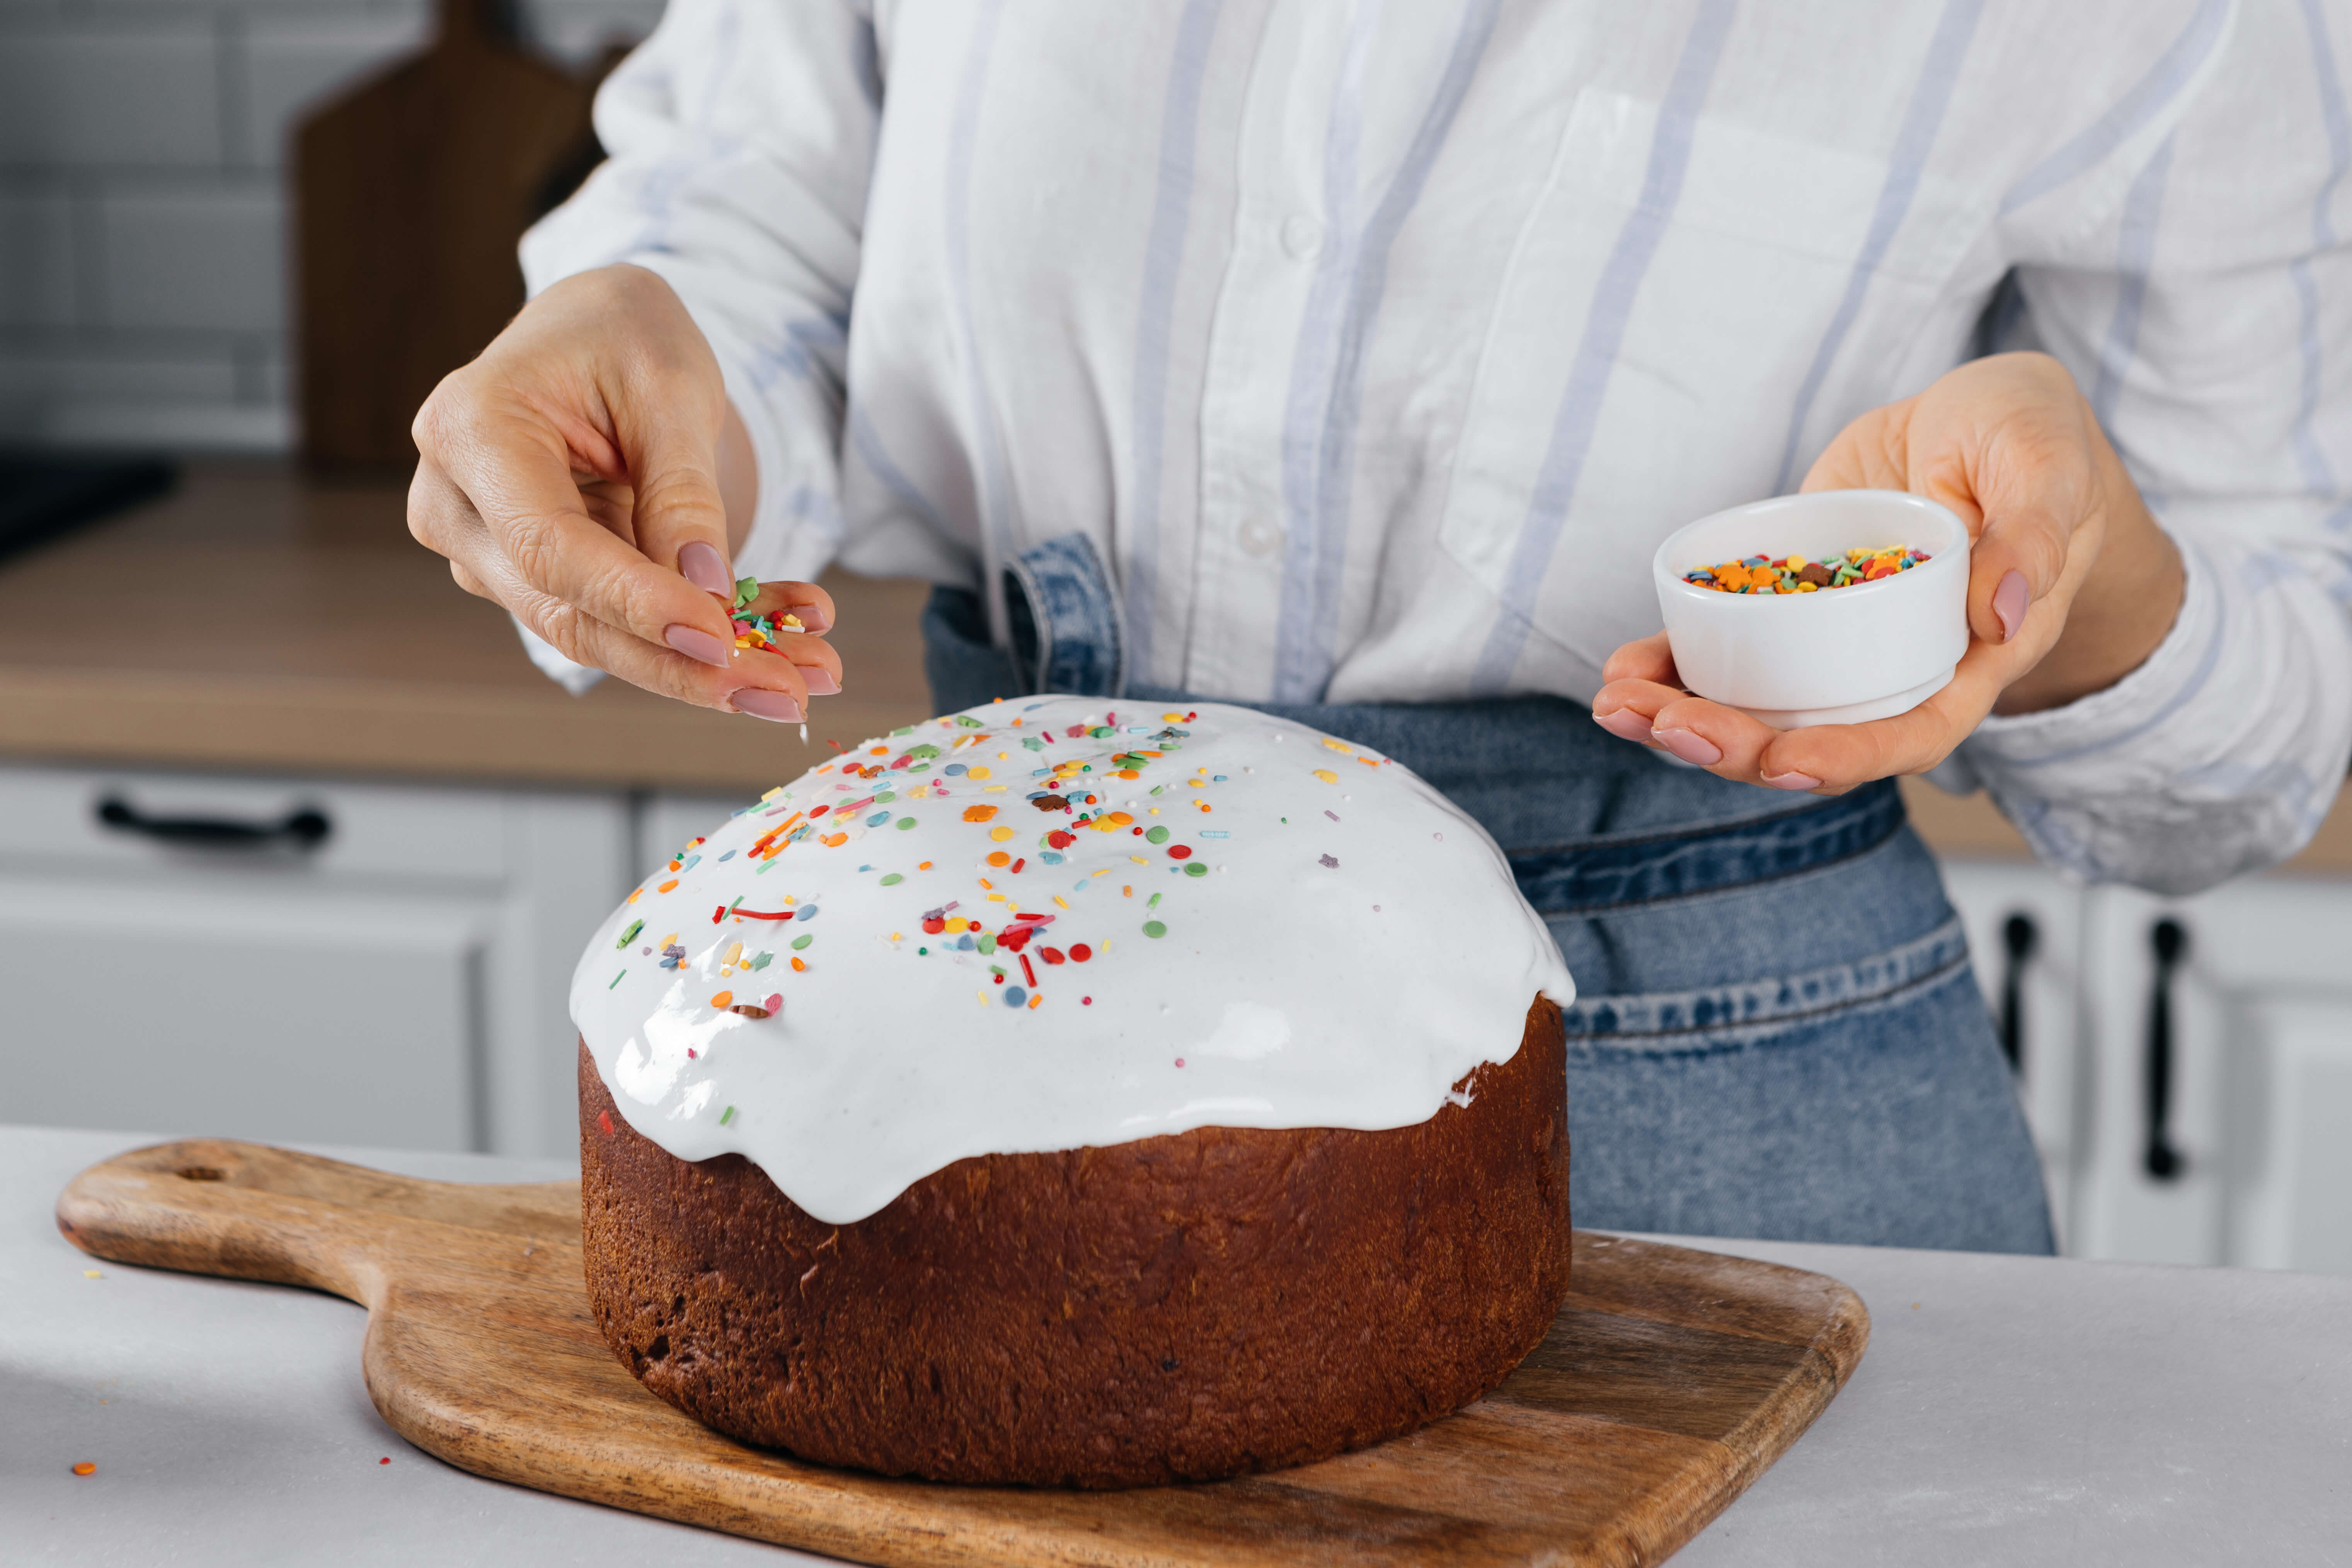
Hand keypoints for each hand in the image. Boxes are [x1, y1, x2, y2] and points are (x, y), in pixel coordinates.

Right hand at [408, 264, 841, 720]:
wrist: (593, 332)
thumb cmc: (623, 334)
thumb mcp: (669, 386)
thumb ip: (681, 491)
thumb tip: (707, 593)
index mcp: (471, 432)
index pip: (549, 546)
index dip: (635, 601)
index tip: (719, 638)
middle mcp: (458, 505)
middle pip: (572, 614)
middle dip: (688, 664)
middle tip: (791, 694)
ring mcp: (489, 553)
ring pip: (604, 636)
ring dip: (713, 664)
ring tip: (813, 672)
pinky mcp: (538, 581)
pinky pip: (625, 624)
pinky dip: (711, 634)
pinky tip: (791, 641)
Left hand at [1591, 352, 2184, 791]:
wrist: (1981, 416)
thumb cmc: (2034, 441)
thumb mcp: (2047, 466)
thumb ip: (2033, 534)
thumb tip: (2000, 612)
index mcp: (1971, 658)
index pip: (1910, 733)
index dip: (1847, 756)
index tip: (1781, 763)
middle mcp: (1895, 665)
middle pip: (1812, 734)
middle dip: (1733, 744)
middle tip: (1665, 725)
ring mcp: (1836, 640)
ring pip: (1757, 706)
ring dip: (1681, 716)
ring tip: (1616, 706)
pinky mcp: (1789, 600)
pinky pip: (1726, 649)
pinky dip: (1670, 665)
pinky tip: (1619, 673)